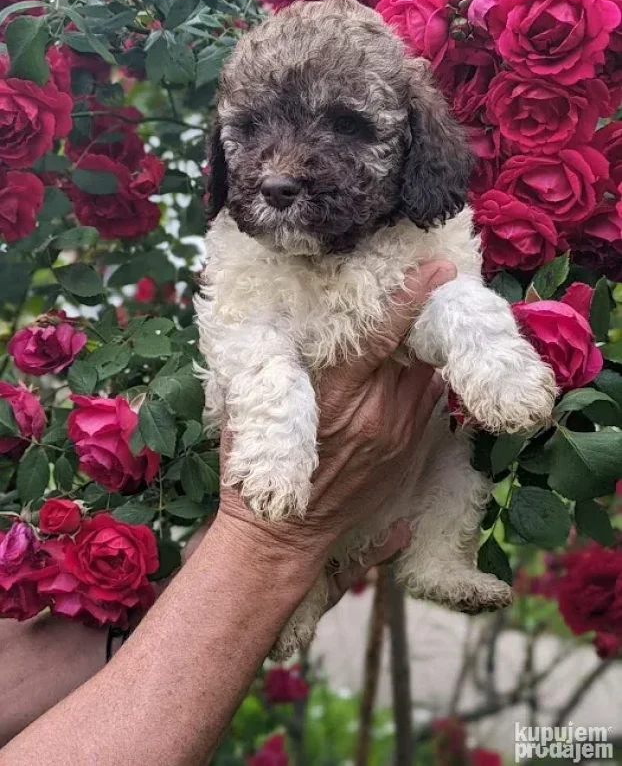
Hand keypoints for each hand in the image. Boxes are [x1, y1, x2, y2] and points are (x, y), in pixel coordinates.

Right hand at [213, 261, 457, 578]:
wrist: (282, 534)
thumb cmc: (257, 465)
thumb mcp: (259, 406)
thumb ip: (283, 364)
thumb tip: (290, 321)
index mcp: (338, 395)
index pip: (382, 336)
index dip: (411, 298)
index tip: (438, 269)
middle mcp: (377, 414)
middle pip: (415, 353)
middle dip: (424, 321)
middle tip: (430, 288)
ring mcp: (398, 436)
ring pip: (427, 378)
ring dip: (424, 354)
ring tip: (422, 330)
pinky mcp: (407, 455)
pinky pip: (426, 407)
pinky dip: (421, 385)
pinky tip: (408, 375)